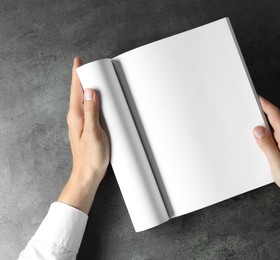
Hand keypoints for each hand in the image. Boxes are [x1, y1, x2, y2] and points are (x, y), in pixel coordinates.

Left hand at [58, 57, 109, 213]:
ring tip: (94, 77)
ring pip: (84, 100)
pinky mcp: (88, 127)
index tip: (78, 60)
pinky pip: (89, 108)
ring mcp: (81, 122)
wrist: (88, 174)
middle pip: (78, 92)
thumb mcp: (94, 132)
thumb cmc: (91, 157)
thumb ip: (91, 111)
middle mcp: (76, 117)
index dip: (77, 74)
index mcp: (76, 116)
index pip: (75, 90)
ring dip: (88, 88)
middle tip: (87, 64)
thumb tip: (90, 91)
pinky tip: (99, 100)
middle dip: (82, 77)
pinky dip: (94, 100)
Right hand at [253, 97, 279, 213]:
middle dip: (261, 112)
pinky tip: (261, 142)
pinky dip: (267, 136)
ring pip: (275, 129)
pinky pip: (277, 138)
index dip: (264, 104)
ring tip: (250, 124)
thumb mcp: (279, 165)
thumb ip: (268, 146)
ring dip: (263, 124)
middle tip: (248, 108)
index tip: (254, 97)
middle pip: (274, 119)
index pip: (275, 114)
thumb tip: (257, 129)